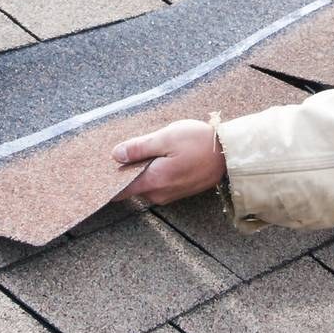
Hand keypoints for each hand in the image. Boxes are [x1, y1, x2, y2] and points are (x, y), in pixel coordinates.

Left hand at [110, 118, 225, 205]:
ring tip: (149, 149)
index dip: (109, 179)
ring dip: (144, 169)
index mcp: (153, 181)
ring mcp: (170, 194)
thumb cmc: (199, 142)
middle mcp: (159, 194)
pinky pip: (158, 183)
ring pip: (146, 183)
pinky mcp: (179, 191)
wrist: (229, 153)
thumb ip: (139, 148)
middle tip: (130, 148)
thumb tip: (116, 154)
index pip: (120, 190)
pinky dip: (156, 171)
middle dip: (128, 169)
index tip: (103, 168)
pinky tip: (163, 156)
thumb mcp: (166, 138)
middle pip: (132, 185)